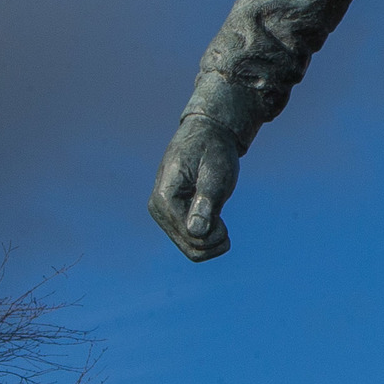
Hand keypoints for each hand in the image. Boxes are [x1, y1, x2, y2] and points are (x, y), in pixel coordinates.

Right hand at [147, 84, 263, 262]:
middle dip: (214, 240)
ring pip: (192, 249)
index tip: (223, 218)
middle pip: (191, 248)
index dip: (215, 233)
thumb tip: (196, 231)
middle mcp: (159, 209)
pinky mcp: (173, 217)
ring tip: (219, 218)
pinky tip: (214, 220)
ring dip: (212, 241)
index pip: (191, 237)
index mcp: (164, 199)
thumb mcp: (215, 173)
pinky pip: (192, 242)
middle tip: (224, 221)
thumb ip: (206, 202)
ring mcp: (164, 214)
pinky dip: (209, 237)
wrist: (208, 135)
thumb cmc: (213, 151)